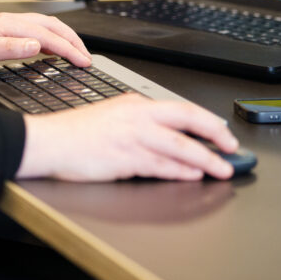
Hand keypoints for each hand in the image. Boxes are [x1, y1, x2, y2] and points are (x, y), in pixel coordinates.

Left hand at [0, 12, 91, 72]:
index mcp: (10, 24)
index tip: (82, 60)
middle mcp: (12, 21)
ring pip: (47, 27)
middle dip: (73, 40)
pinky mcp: (8, 32)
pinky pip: (38, 32)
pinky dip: (53, 40)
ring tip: (77, 51)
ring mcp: (11, 25)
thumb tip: (37, 46)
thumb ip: (10, 48)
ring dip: (65, 38)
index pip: (48, 36)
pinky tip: (54, 50)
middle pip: (53, 26)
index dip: (68, 48)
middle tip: (86, 57)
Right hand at [17, 94, 238, 181]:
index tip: (222, 132)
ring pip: (179, 146)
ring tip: (221, 169)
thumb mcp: (114, 117)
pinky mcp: (124, 158)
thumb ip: (142, 124)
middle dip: (215, 135)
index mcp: (136, 104)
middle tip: (232, 148)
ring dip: (205, 159)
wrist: (48, 142)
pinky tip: (192, 175)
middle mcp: (137, 116)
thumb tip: (171, 137)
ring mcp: (131, 136)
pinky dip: (179, 171)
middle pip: (187, 121)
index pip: (181, 108)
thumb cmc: (77, 134)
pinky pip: (159, 165)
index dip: (207, 121)